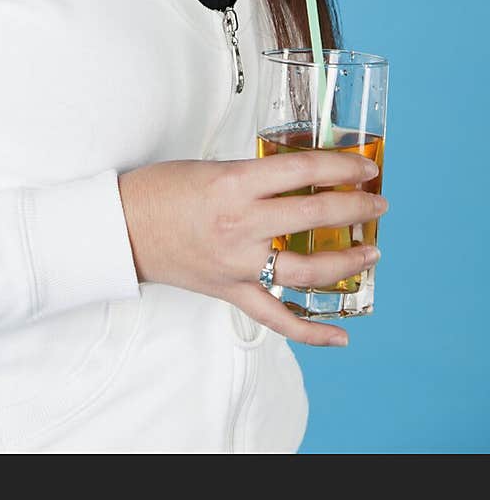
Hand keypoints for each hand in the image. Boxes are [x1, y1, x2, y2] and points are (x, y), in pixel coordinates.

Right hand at [117, 152, 387, 347]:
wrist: (121, 226)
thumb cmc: (160, 189)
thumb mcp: (212, 167)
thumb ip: (255, 176)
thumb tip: (299, 178)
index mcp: (236, 183)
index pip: (303, 170)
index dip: (341, 166)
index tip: (365, 165)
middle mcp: (242, 224)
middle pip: (315, 215)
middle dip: (355, 207)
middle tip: (377, 202)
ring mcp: (239, 263)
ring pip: (307, 268)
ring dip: (347, 261)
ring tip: (372, 252)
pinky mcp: (231, 291)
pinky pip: (277, 316)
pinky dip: (311, 330)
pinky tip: (341, 334)